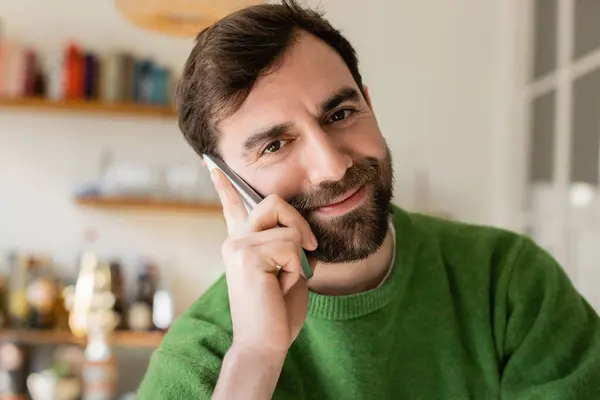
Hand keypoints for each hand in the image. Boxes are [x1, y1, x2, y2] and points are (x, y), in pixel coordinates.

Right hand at [211, 169, 317, 357]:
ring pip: (286, 225)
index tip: (210, 163)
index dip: (225, 183)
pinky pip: (289, 245)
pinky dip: (296, 268)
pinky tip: (280, 286)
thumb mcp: (286, 271)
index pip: (233, 205)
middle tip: (308, 250)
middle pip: (273, 201)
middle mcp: (235, 240)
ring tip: (285, 279)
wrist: (265, 344)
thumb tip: (298, 230)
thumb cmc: (278, 311)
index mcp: (242, 243)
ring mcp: (237, 246)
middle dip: (299, 223)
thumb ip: (285, 245)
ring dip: (298, 254)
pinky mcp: (246, 255)